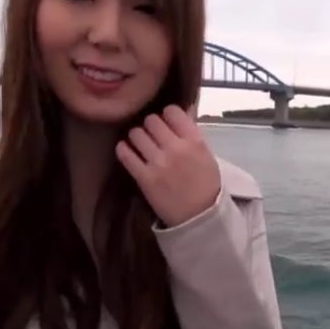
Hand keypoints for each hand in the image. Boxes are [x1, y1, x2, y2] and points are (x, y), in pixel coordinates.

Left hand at [116, 105, 220, 226]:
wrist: (199, 216)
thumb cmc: (206, 185)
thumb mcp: (206, 155)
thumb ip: (191, 134)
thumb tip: (180, 113)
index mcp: (194, 141)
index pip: (173, 111)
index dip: (167, 114)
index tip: (166, 121)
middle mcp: (176, 148)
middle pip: (151, 120)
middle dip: (150, 125)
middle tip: (151, 134)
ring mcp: (158, 163)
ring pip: (136, 134)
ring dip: (137, 136)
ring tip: (140, 143)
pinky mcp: (144, 178)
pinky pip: (126, 155)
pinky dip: (123, 149)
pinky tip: (126, 149)